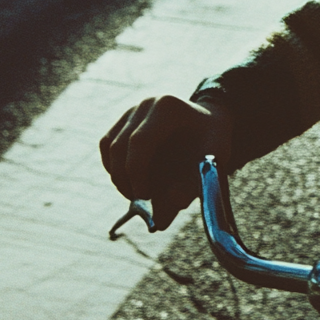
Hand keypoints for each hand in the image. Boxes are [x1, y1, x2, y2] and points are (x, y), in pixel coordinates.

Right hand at [99, 95, 231, 230]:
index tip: (144, 196)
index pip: (140, 141)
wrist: (209, 122)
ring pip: (110, 148)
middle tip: (141, 200)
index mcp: (169, 108)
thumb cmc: (211, 141)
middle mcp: (147, 104)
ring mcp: (133, 110)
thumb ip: (193, 185)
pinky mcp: (124, 120)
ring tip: (138, 192)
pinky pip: (107, 146)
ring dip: (118, 176)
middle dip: (125, 179)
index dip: (137, 172)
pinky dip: (114, 167)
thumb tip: (167, 214)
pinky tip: (131, 181)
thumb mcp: (212, 159)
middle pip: (120, 146)